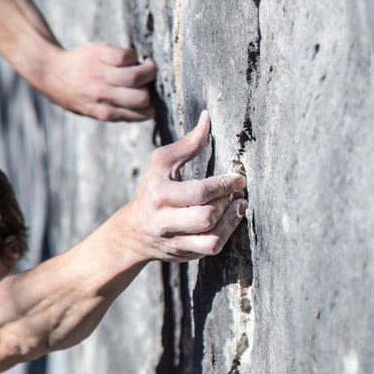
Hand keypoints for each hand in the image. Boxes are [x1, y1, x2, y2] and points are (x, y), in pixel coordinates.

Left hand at [38, 43, 156, 120]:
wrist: (49, 72)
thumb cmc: (75, 93)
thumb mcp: (93, 111)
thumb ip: (118, 112)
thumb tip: (149, 108)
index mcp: (105, 113)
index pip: (143, 113)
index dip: (153, 105)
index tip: (150, 96)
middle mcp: (102, 96)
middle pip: (142, 97)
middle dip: (152, 88)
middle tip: (149, 80)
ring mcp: (100, 75)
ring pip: (136, 76)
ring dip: (149, 69)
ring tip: (147, 65)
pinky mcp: (99, 54)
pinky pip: (126, 56)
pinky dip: (133, 55)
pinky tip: (128, 57)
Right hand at [118, 112, 248, 261]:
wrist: (134, 232)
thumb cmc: (153, 189)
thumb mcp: (161, 163)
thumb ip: (187, 143)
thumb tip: (207, 118)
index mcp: (159, 194)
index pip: (199, 192)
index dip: (224, 184)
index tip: (239, 178)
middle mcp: (165, 221)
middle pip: (206, 216)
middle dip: (227, 202)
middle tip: (237, 192)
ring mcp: (176, 241)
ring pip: (211, 238)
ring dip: (231, 220)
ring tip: (238, 205)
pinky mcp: (186, 254)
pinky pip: (212, 248)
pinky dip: (227, 234)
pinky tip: (231, 219)